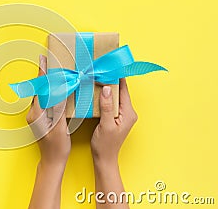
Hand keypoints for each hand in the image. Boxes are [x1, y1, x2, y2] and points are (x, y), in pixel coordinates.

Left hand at [26, 55, 70, 167]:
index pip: (40, 88)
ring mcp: (36, 116)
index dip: (42, 73)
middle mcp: (33, 113)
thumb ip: (58, 108)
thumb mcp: (59, 127)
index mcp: (37, 114)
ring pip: (42, 94)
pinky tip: (56, 89)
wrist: (52, 161)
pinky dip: (50, 93)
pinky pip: (44, 101)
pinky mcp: (40, 118)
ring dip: (47, 83)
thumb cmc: (57, 147)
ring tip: (53, 71)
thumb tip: (59, 90)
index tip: (42, 59)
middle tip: (48, 60)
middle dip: (44, 74)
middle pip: (39, 89)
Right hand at [90, 78, 135, 208]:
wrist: (104, 159)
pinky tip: (95, 91)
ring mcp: (121, 114)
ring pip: (114, 95)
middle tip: (100, 68)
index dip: (117, 77)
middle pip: (120, 90)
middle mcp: (128, 112)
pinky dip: (104, 95)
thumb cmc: (105, 145)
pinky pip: (110, 101)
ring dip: (106, 87)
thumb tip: (107, 88)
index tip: (110, 65)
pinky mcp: (114, 116)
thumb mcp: (105, 125)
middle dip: (110, 79)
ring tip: (97, 76)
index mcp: (129, 113)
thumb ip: (107, 106)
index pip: (124, 89)